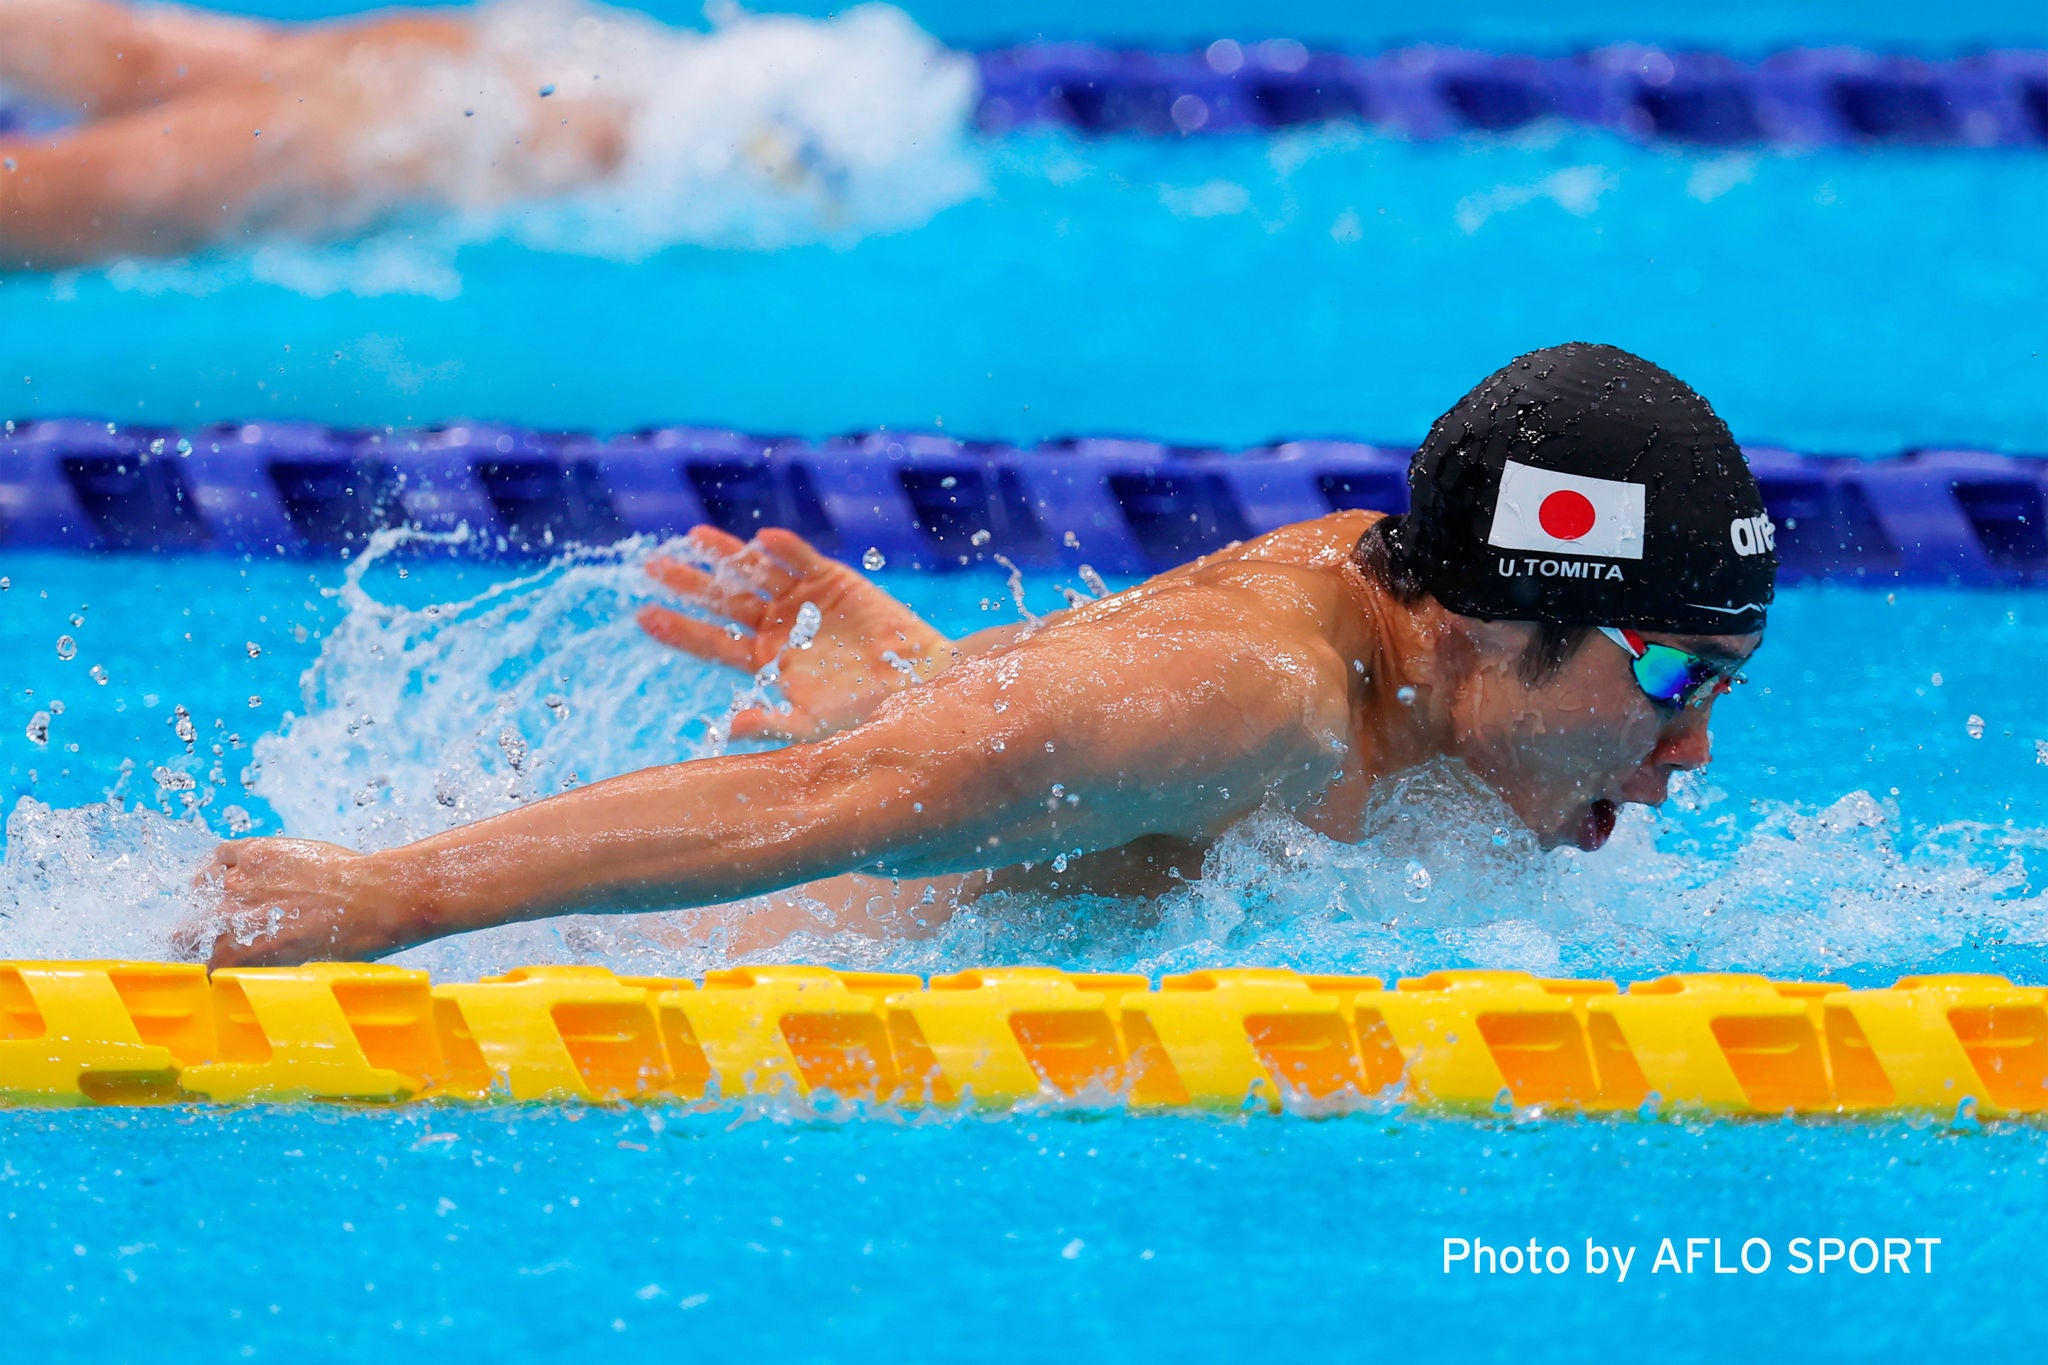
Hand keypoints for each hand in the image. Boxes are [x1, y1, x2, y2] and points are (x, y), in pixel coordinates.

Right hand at [184, 837, 409, 966]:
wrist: (370, 900)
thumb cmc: (345, 942)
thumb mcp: (298, 968)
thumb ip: (265, 963)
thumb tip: (255, 964)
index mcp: (237, 955)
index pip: (198, 965)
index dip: (202, 964)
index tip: (208, 962)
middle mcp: (228, 918)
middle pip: (185, 931)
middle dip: (191, 935)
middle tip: (204, 934)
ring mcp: (239, 881)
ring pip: (199, 890)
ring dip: (206, 896)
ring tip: (217, 897)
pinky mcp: (256, 852)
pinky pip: (221, 854)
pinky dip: (220, 862)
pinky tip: (225, 868)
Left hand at [637, 526, 953, 741]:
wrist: (916, 689)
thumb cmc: (864, 715)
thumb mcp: (813, 727)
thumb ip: (772, 724)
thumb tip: (727, 728)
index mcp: (766, 661)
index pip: (713, 642)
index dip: (680, 630)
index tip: (643, 615)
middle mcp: (779, 627)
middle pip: (725, 601)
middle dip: (691, 583)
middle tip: (652, 566)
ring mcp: (804, 601)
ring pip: (756, 572)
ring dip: (728, 555)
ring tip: (694, 537)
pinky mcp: (835, 581)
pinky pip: (804, 560)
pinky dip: (786, 549)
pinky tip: (762, 539)